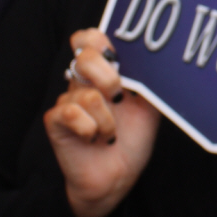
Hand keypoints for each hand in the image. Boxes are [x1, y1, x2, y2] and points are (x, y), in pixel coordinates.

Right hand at [42, 29, 159, 216]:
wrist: (117, 178)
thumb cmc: (131, 140)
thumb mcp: (148, 107)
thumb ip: (149, 82)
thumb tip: (161, 59)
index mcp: (103, 74)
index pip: (89, 38)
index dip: (99, 40)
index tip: (118, 58)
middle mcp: (82, 83)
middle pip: (84, 55)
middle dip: (108, 76)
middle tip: (119, 97)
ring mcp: (67, 101)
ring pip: (88, 95)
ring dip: (108, 120)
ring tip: (111, 134)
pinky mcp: (56, 121)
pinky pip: (73, 113)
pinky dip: (92, 129)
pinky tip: (96, 140)